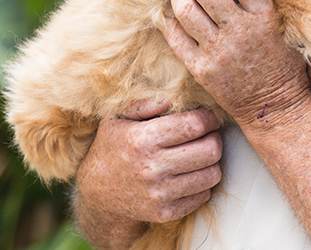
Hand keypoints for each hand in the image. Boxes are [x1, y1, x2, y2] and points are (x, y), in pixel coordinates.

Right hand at [74, 100, 221, 246]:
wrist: (96, 194)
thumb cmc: (113, 146)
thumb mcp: (118, 118)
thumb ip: (145, 104)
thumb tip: (171, 98)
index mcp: (143, 139)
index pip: (194, 125)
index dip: (209, 118)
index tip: (208, 117)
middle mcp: (152, 168)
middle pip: (210, 150)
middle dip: (214, 138)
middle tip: (208, 135)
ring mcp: (159, 194)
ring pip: (211, 174)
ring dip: (211, 162)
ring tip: (200, 154)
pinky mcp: (165, 213)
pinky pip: (203, 195)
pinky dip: (203, 183)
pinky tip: (190, 174)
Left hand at [161, 0, 310, 127]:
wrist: (275, 107)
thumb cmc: (283, 64)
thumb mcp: (284, 26)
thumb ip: (264, 0)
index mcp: (264, 15)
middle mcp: (240, 30)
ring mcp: (218, 50)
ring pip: (185, 9)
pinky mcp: (202, 68)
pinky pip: (175, 37)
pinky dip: (168, 21)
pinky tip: (170, 16)